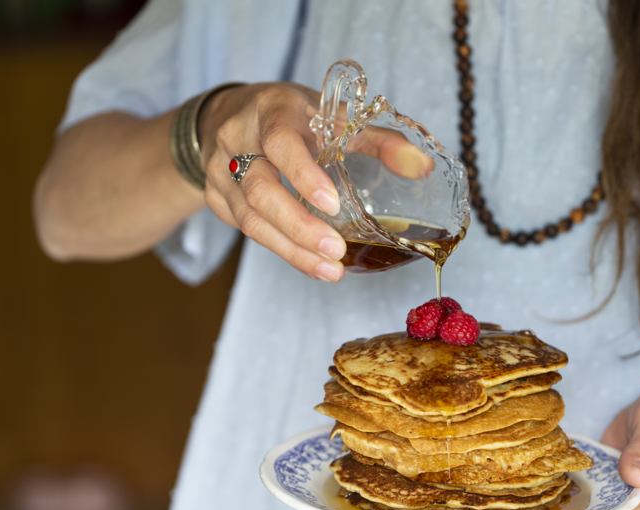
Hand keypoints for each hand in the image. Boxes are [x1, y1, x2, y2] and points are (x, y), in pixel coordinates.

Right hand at [198, 83, 432, 281]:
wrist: (227, 116)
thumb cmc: (291, 116)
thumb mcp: (332, 116)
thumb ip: (378, 139)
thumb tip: (422, 168)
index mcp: (271, 111)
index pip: (280, 143)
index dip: (303, 175)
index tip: (332, 203)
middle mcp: (238, 139)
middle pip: (260, 190)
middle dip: (299, 226)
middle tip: (334, 251)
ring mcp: (220, 171)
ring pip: (250, 219)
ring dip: (291, 248)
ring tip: (329, 269)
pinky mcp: (216, 199)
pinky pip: (247, 230)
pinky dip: (281, 249)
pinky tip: (311, 263)